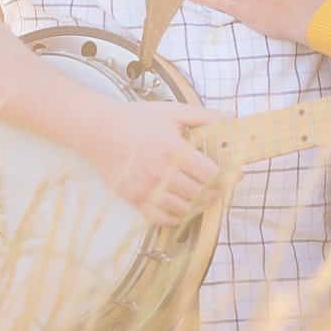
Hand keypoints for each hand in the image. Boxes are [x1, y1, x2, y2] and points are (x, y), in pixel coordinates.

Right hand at [77, 100, 225, 226]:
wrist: (99, 130)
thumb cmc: (136, 119)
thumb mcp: (171, 112)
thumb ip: (203, 116)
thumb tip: (232, 117)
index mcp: (173, 150)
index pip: (209, 174)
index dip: (225, 178)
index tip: (232, 177)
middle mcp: (161, 172)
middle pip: (199, 194)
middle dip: (214, 193)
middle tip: (220, 189)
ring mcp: (146, 189)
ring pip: (182, 209)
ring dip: (197, 206)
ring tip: (203, 199)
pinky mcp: (134, 199)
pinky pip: (160, 218)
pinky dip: (175, 217)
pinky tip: (181, 209)